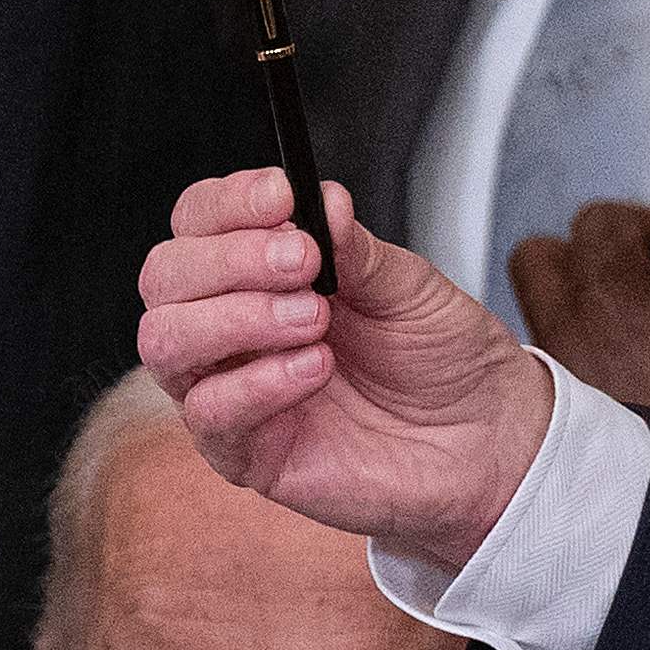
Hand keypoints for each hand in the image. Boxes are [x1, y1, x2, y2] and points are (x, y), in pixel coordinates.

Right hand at [133, 168, 560, 571]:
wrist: (484, 440)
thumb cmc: (440, 360)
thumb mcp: (409, 287)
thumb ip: (356, 248)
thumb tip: (322, 200)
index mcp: (260, 274)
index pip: (199, 223)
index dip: (227, 204)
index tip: (280, 196)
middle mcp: (231, 328)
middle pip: (165, 276)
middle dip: (228, 259)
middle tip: (303, 262)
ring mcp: (230, 389)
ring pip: (164, 340)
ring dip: (235, 317)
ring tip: (313, 319)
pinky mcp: (243, 453)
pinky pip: (209, 412)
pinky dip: (259, 382)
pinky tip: (315, 368)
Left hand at [510, 205, 649, 451]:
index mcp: (617, 296)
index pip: (598, 222)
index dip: (637, 223)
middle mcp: (568, 330)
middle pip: (540, 258)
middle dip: (583, 255)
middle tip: (633, 273)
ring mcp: (552, 373)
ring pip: (537, 313)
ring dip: (576, 307)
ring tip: (630, 328)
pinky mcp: (546, 416)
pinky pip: (548, 362)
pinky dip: (575, 354)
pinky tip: (619, 374)